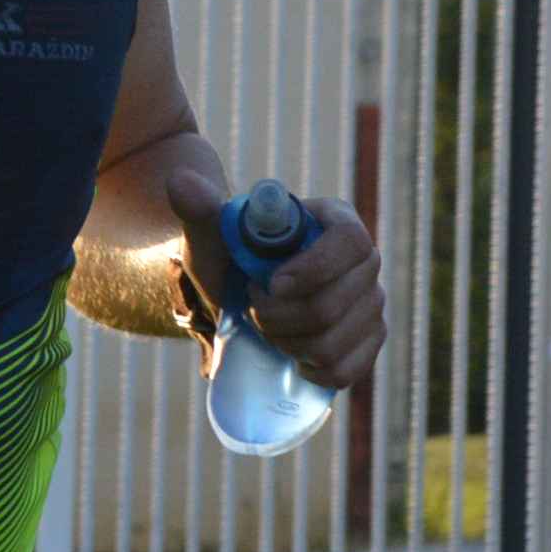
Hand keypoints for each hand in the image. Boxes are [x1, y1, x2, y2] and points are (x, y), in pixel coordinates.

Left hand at [164, 170, 386, 391]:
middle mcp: (364, 262)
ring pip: (333, 342)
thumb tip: (179, 182)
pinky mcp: (368, 341)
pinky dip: (312, 369)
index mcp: (335, 222)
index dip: (314, 268)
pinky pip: (348, 370)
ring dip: (287, 343)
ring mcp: (371, 304)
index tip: (270, 284)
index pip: (349, 241)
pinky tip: (291, 358)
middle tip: (249, 306)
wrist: (232, 294)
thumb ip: (199, 206)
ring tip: (264, 327)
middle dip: (279, 316)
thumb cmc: (227, 254)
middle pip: (334, 303)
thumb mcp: (212, 232)